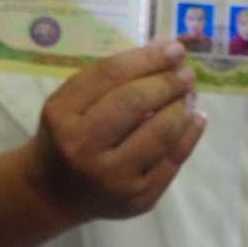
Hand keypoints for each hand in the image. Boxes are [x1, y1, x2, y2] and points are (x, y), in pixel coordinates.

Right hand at [29, 40, 204, 224]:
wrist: (52, 192)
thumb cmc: (63, 136)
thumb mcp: (66, 103)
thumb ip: (105, 81)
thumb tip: (163, 55)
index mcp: (61, 116)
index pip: (109, 76)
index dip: (146, 59)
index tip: (172, 48)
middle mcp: (83, 147)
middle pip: (134, 102)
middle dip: (167, 82)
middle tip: (185, 73)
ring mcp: (112, 177)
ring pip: (159, 133)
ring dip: (182, 107)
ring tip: (189, 94)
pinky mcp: (138, 198)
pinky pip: (173, 162)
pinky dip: (189, 135)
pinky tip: (195, 119)